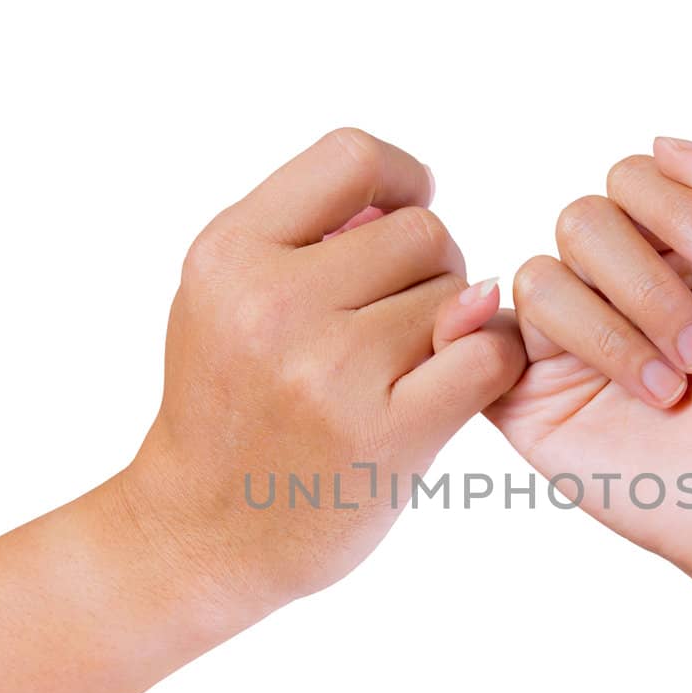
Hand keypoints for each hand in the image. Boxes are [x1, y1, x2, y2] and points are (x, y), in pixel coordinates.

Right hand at [115, 128, 524, 626]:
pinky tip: (457, 382)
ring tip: (400, 366)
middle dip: (428, 267)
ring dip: (450, 325)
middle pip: (421, 231)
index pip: (353, 158)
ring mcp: (329, 372)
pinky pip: (487, 357)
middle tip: (396, 318)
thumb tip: (417, 197)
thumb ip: (304, 238)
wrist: (201, 535)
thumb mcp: (223, 301)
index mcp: (228, 256)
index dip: (402, 178)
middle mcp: (272, 305)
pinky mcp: (385, 435)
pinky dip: (490, 362)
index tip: (402, 215)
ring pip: (458, 296)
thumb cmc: (227, 408)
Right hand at [487, 139, 691, 584]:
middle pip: (582, 219)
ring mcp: (561, 339)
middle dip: (650, 285)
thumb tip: (661, 141)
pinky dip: (496, 336)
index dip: (677, 208)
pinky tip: (562, 372)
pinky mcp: (523, 397)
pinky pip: (482, 340)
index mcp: (667, 244)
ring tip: (670, 393)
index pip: (633, 175)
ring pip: (541, 278)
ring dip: (613, 335)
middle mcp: (608, 282)